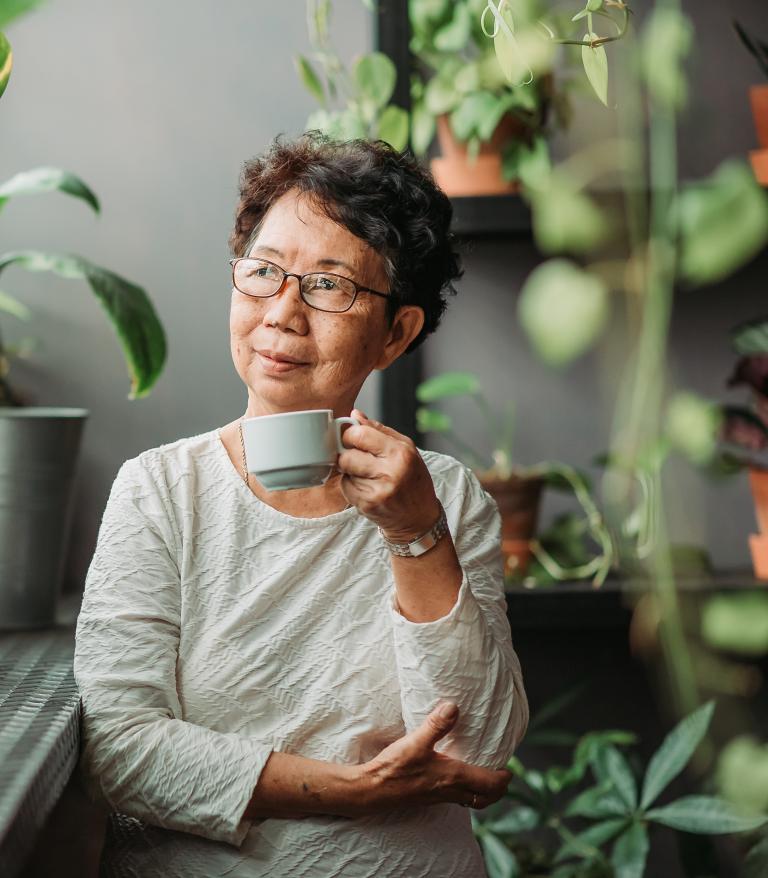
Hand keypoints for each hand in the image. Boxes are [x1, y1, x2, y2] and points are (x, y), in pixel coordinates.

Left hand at [337, 409, 441, 540]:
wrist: (419, 518)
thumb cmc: (412, 479)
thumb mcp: (405, 449)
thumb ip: (379, 430)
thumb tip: (355, 415)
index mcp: (401, 453)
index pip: (360, 434)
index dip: (350, 435)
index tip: (352, 438)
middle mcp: (390, 472)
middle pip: (347, 455)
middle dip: (348, 455)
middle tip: (359, 459)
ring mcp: (378, 491)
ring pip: (345, 472)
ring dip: (351, 472)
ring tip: (369, 476)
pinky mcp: (367, 505)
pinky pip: (346, 487)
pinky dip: (352, 486)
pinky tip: (368, 489)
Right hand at [356, 702, 511, 813]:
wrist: (372, 791)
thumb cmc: (394, 768)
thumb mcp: (415, 742)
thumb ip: (436, 725)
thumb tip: (453, 706)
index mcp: (453, 776)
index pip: (489, 784)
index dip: (503, 778)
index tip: (510, 769)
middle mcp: (450, 790)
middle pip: (484, 798)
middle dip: (497, 790)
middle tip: (501, 775)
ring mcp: (439, 797)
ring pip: (471, 800)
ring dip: (482, 792)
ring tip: (483, 777)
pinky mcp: (428, 798)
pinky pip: (456, 798)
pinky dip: (465, 792)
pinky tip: (455, 779)